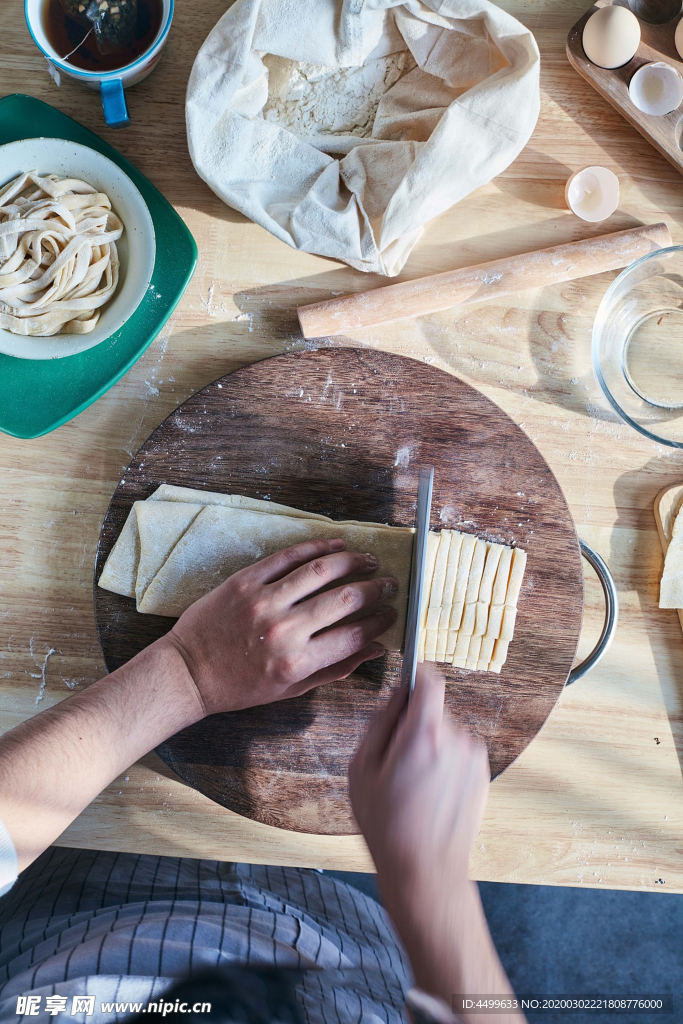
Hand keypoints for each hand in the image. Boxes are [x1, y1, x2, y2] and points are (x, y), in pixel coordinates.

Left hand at [165, 537, 397, 714]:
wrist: (189, 671)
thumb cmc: (240, 685)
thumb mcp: (292, 689)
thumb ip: (336, 668)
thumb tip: (375, 649)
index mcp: (297, 662)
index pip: (354, 635)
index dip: (380, 622)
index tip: (392, 613)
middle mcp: (283, 631)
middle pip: (344, 600)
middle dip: (375, 589)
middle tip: (388, 584)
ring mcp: (263, 602)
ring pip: (320, 571)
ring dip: (352, 562)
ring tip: (368, 560)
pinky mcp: (245, 581)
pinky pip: (288, 557)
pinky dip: (316, 547)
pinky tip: (336, 545)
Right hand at [350, 664, 488, 895]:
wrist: (425, 871)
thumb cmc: (388, 825)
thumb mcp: (362, 768)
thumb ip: (381, 721)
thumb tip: (396, 694)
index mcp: (424, 733)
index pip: (430, 679)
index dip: (416, 677)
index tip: (406, 683)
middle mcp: (457, 740)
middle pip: (434, 711)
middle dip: (415, 725)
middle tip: (395, 760)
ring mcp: (474, 759)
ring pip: (447, 734)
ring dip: (431, 747)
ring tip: (413, 784)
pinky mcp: (482, 776)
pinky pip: (458, 755)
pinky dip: (445, 765)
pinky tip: (430, 794)